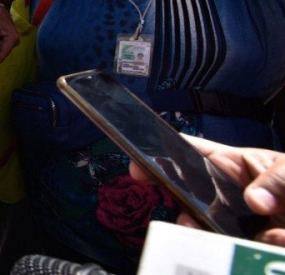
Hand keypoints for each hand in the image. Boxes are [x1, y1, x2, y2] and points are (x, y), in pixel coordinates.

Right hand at [129, 135, 284, 245]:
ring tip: (271, 236)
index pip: (194, 155)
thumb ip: (279, 178)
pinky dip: (261, 250)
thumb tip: (256, 199)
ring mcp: (243, 229)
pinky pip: (241, 255)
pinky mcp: (253, 249)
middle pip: (195, 204)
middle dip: (191, 215)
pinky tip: (280, 241)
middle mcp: (235, 199)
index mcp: (240, 167)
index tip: (141, 165)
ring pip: (216, 238)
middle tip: (192, 223)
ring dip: (234, 241)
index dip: (163, 157)